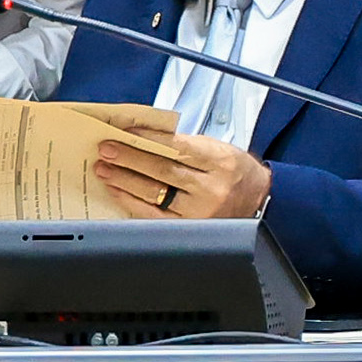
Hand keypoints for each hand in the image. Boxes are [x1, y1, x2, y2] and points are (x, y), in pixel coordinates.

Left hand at [95, 129, 271, 222]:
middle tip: (107, 150)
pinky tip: (117, 190)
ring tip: (105, 169)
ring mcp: (200, 211)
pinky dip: (131, 201)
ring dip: (124, 179)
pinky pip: (153, 214)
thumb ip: (182, 144)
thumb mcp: (217, 149)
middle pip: (163, 170)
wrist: (256, 198)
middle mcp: (212, 188)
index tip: (126, 133)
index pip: (178, 148)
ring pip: (154, 193)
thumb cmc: (233, 171)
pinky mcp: (189, 227)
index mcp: (221, 162)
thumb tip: (141, 138)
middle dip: (130, 159)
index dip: (148, 140)